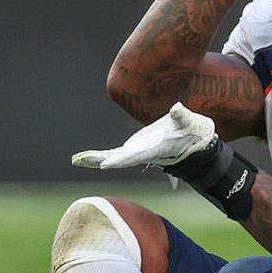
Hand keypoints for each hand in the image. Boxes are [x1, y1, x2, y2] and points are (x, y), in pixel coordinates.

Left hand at [72, 103, 216, 168]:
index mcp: (154, 149)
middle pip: (116, 159)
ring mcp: (137, 152)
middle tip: (77, 160)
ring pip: (112, 157)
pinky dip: (100, 156)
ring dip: (94, 159)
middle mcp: (143, 153)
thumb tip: (176, 108)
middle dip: (97, 159)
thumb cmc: (193, 132)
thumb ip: (182, 116)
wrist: (195, 142)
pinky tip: (86, 157)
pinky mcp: (135, 148)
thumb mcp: (190, 122)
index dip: (119, 159)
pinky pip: (114, 153)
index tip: (104, 164)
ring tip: (75, 159)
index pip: (134, 155)